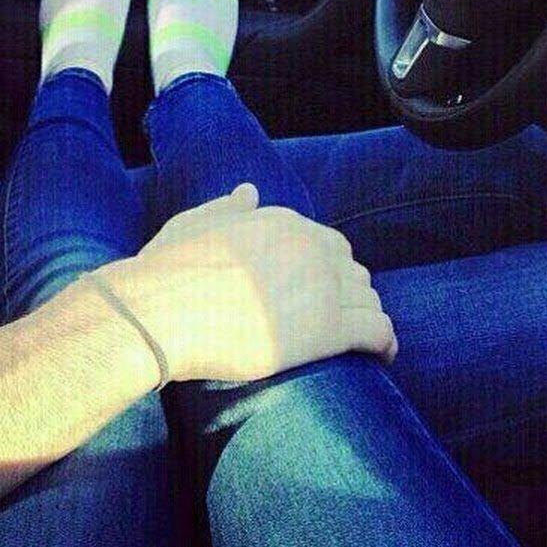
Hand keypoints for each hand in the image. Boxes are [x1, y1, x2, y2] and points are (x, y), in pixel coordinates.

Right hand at [100, 184, 395, 383]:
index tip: (322, 291)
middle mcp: (309, 246)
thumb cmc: (168, 271)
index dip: (328, 268)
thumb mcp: (195, 224)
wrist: (161, 311)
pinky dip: (385, 343)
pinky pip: (376, 330)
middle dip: (349, 291)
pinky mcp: (327, 329)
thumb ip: (228, 208)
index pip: (328, 242)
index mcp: (282, 221)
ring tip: (363, 339)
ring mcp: (321, 285)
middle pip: (351, 269)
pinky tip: (383, 356)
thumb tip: (250, 190)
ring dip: (367, 316)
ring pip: (368, 298)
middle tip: (342, 318)